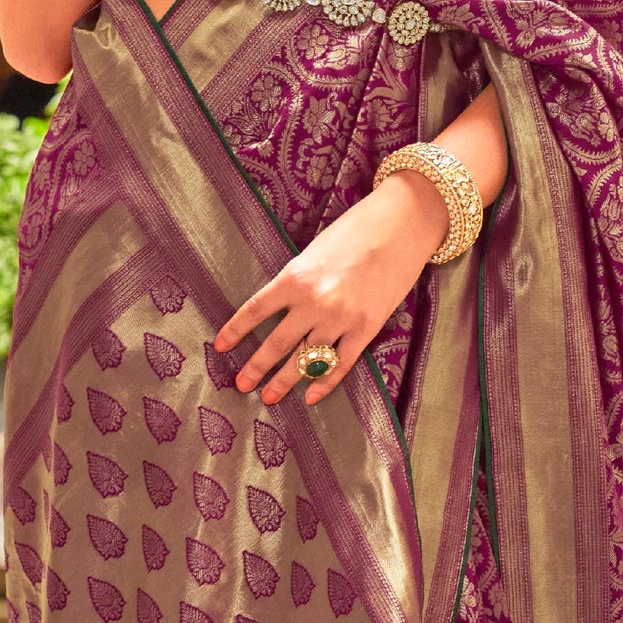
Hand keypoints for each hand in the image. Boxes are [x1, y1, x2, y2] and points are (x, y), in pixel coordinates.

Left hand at [216, 171, 449, 406]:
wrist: (401, 224)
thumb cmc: (356, 231)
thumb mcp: (314, 251)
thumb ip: (296, 282)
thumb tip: (280, 310)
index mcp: (294, 277)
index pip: (254, 310)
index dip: (235, 331)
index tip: (221, 347)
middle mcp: (313, 302)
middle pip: (276, 344)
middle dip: (256, 368)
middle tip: (242, 385)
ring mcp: (341, 318)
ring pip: (306, 360)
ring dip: (284, 382)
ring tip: (269, 398)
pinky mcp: (366, 328)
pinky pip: (340, 364)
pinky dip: (324, 383)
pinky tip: (311, 396)